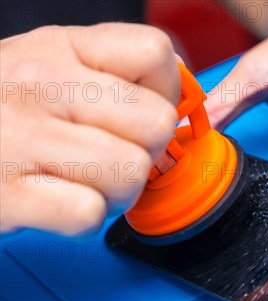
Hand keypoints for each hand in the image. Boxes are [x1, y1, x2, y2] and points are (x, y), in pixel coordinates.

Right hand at [0, 23, 179, 234]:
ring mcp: (21, 139)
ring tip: (84, 182)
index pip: (155, 54)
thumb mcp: (49, 69)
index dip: (164, 92)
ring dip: (118, 191)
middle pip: (156, 123)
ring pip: (132, 172)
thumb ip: (112, 74)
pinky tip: (57, 202)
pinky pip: (89, 213)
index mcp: (59, 48)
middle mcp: (41, 85)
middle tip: (113, 157)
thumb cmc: (0, 112)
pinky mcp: (7, 195)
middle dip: (147, 152)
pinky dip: (83, 219)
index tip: (140, 113)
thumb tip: (183, 93)